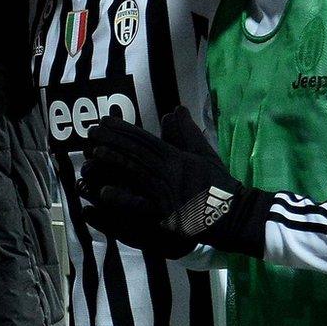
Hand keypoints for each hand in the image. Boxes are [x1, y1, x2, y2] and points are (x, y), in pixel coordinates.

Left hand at [79, 108, 268, 257]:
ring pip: (138, 174)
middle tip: (91, 132)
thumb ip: (186, 134)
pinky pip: (142, 206)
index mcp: (178, 158)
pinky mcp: (168, 215)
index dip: (125, 130)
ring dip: (116, 163)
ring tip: (94, 153)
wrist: (236, 215)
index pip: (147, 140)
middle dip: (114, 142)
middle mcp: (172, 172)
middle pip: (138, 153)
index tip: (104, 122)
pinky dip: (125, 199)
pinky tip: (105, 192)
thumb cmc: (218, 186)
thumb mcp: (204, 156)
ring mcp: (169, 193)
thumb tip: (174, 110)